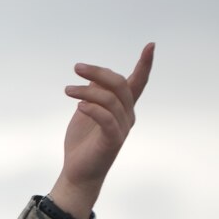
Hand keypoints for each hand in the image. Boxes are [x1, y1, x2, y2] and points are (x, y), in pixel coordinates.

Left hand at [49, 42, 154, 218]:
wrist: (78, 172)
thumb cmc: (82, 143)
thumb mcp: (85, 113)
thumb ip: (92, 96)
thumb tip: (94, 79)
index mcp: (122, 108)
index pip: (137, 83)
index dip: (144, 65)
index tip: (151, 46)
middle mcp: (127, 116)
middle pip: (120, 85)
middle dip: (99, 72)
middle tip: (77, 68)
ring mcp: (121, 128)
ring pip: (110, 100)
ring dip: (86, 91)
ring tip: (67, 90)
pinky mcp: (112, 140)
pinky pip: (107, 119)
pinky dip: (93, 109)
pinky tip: (79, 106)